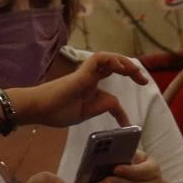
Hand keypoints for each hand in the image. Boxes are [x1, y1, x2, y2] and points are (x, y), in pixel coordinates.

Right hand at [15, 52, 145, 128]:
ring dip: (125, 63)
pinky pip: (99, 59)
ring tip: (137, 73)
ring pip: (109, 58)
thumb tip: (120, 113)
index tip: (127, 125)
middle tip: (144, 82)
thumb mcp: (85, 113)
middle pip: (114, 66)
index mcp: (89, 87)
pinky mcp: (81, 73)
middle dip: (132, 71)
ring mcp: (86, 73)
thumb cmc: (56, 111)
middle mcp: (89, 77)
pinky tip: (121, 68)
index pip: (110, 90)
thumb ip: (102, 109)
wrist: (38, 109)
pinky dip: (112, 60)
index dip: (122, 108)